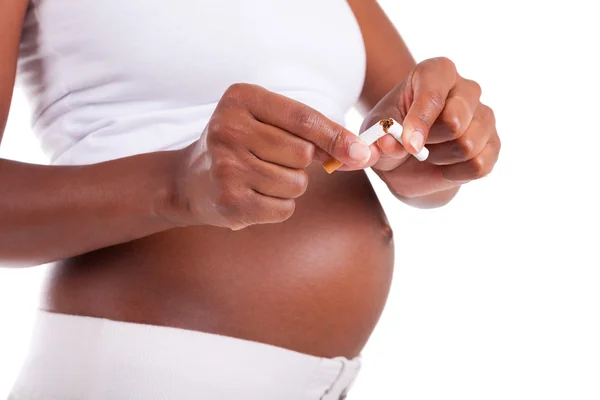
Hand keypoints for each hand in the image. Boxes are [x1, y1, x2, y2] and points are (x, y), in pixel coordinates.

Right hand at [172, 83, 372, 229]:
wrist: (189, 181)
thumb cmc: (239, 147)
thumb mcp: (267, 124)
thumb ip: (311, 133)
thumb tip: (359, 154)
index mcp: (241, 98)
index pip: (303, 118)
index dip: (337, 137)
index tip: (361, 152)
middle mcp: (228, 128)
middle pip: (302, 153)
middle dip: (299, 163)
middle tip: (269, 161)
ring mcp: (226, 166)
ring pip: (296, 183)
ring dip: (288, 186)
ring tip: (257, 179)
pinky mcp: (229, 201)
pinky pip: (284, 209)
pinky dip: (277, 207)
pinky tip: (253, 196)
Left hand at [365, 57, 500, 199]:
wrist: (405, 162)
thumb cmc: (392, 134)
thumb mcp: (376, 133)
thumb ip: (379, 137)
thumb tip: (390, 144)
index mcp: (435, 72)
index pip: (434, 93)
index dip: (420, 121)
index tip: (409, 144)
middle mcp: (466, 88)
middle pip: (455, 120)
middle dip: (430, 142)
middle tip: (416, 146)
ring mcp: (484, 115)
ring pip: (468, 145)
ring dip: (441, 159)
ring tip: (430, 153)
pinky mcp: (493, 144)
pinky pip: (479, 165)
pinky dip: (455, 173)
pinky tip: (445, 165)